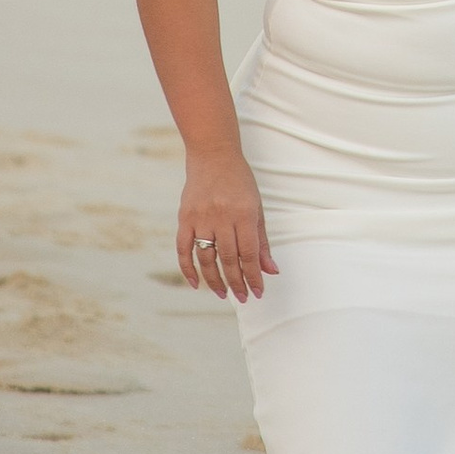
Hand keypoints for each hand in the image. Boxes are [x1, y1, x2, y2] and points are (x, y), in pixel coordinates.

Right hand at [174, 147, 275, 299]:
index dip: (253, 276)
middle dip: (237, 283)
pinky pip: (183, 248)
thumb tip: (270, 270)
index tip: (258, 292)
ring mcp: (201, 217)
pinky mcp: (185, 217)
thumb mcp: (257, 207)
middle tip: (244, 298)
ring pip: (206, 258)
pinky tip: (196, 283)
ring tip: (223, 294)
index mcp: (244, 214)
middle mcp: (222, 217)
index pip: (249, 254)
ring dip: (214, 280)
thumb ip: (262, 240)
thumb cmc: (240, 182)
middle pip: (228, 259)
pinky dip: (188, 268)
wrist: (213, 154)